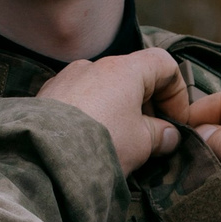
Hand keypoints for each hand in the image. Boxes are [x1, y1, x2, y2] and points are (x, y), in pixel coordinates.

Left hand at [39, 51, 186, 174]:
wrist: (42, 157)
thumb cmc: (101, 143)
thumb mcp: (142, 143)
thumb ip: (160, 135)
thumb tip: (168, 136)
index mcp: (123, 69)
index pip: (164, 64)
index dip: (177, 93)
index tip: (177, 123)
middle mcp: (93, 66)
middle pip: (133, 76)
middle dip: (148, 105)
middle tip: (152, 137)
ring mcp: (66, 78)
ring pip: (104, 89)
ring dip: (119, 111)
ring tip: (119, 142)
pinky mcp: (46, 96)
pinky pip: (78, 100)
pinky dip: (92, 115)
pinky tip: (90, 141)